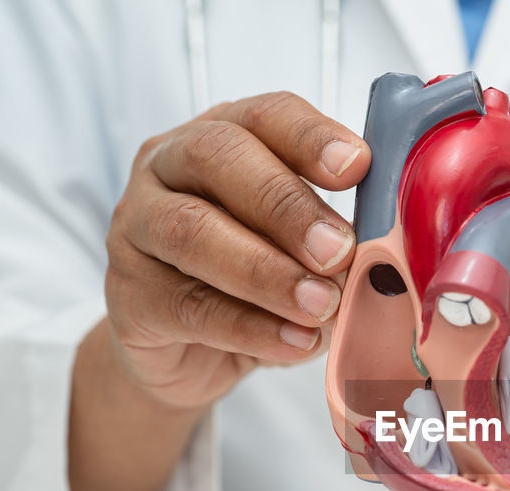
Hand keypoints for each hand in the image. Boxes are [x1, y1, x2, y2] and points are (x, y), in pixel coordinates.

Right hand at [101, 91, 370, 411]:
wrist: (188, 356)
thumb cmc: (253, 284)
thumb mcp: (298, 251)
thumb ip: (331, 239)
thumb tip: (381, 259)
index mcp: (222, 138)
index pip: (264, 116)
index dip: (311, 137)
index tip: (358, 168)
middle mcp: (170, 168)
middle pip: (218, 158)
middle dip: (287, 205)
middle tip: (339, 250)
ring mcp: (137, 227)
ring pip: (193, 232)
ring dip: (267, 271)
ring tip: (322, 304)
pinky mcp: (128, 293)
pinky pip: (188, 306)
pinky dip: (250, 327)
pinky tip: (296, 341)